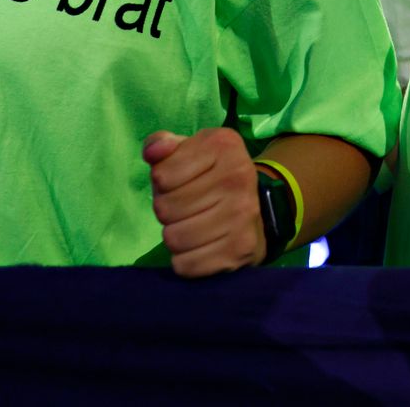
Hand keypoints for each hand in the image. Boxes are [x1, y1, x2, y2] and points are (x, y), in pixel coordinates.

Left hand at [143, 128, 265, 277]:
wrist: (257, 206)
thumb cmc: (210, 175)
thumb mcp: (189, 150)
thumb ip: (162, 144)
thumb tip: (152, 154)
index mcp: (223, 145)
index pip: (160, 176)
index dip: (161, 183)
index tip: (178, 182)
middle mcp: (238, 176)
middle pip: (164, 209)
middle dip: (167, 211)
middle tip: (185, 208)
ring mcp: (243, 214)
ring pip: (173, 239)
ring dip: (174, 236)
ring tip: (191, 225)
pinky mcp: (241, 248)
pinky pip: (187, 265)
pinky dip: (185, 260)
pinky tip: (199, 246)